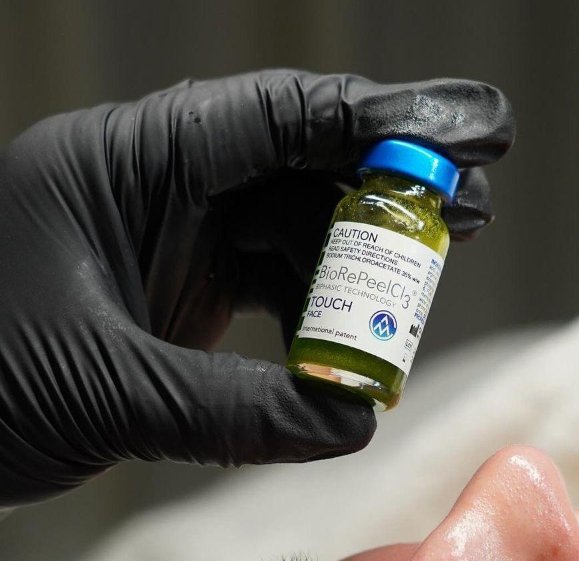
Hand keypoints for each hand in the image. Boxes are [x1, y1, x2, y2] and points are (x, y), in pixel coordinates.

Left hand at [0, 70, 514, 505]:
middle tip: (471, 211)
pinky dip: (316, 324)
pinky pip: (266, 295)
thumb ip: (235, 409)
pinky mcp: (175, 300)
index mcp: (126, 163)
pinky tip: (356, 349)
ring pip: (290, 235)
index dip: (381, 119)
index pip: (275, 117)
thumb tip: (356, 424)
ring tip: (429, 287)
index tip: (470, 134)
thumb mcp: (106, 390)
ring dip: (360, 265)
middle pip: (297, 168)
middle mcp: (155, 190)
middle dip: (388, 188)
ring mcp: (168, 245)